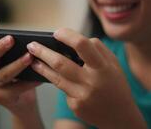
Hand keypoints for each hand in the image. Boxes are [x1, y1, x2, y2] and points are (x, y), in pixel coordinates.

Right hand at [0, 20, 41, 115]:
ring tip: (30, 57)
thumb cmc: (22, 77)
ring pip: (4, 73)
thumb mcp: (17, 62)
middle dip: (0, 47)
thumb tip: (35, 41)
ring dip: (17, 64)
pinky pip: (15, 88)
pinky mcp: (0, 97)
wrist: (23, 102)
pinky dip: (29, 82)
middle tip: (11, 39)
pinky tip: (39, 78)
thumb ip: (19, 52)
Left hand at [27, 28, 145, 127]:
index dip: (67, 36)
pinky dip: (60, 82)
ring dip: (41, 67)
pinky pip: (63, 89)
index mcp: (102, 67)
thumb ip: (97, 49)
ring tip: (33, 60)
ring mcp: (82, 95)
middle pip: (60, 63)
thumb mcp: (113, 64)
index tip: (57, 33)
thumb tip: (74, 38)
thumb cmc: (115, 85)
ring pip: (55, 77)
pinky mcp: (75, 106)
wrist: (120, 116)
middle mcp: (91, 82)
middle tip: (31, 45)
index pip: (82, 45)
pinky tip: (56, 78)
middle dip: (43, 52)